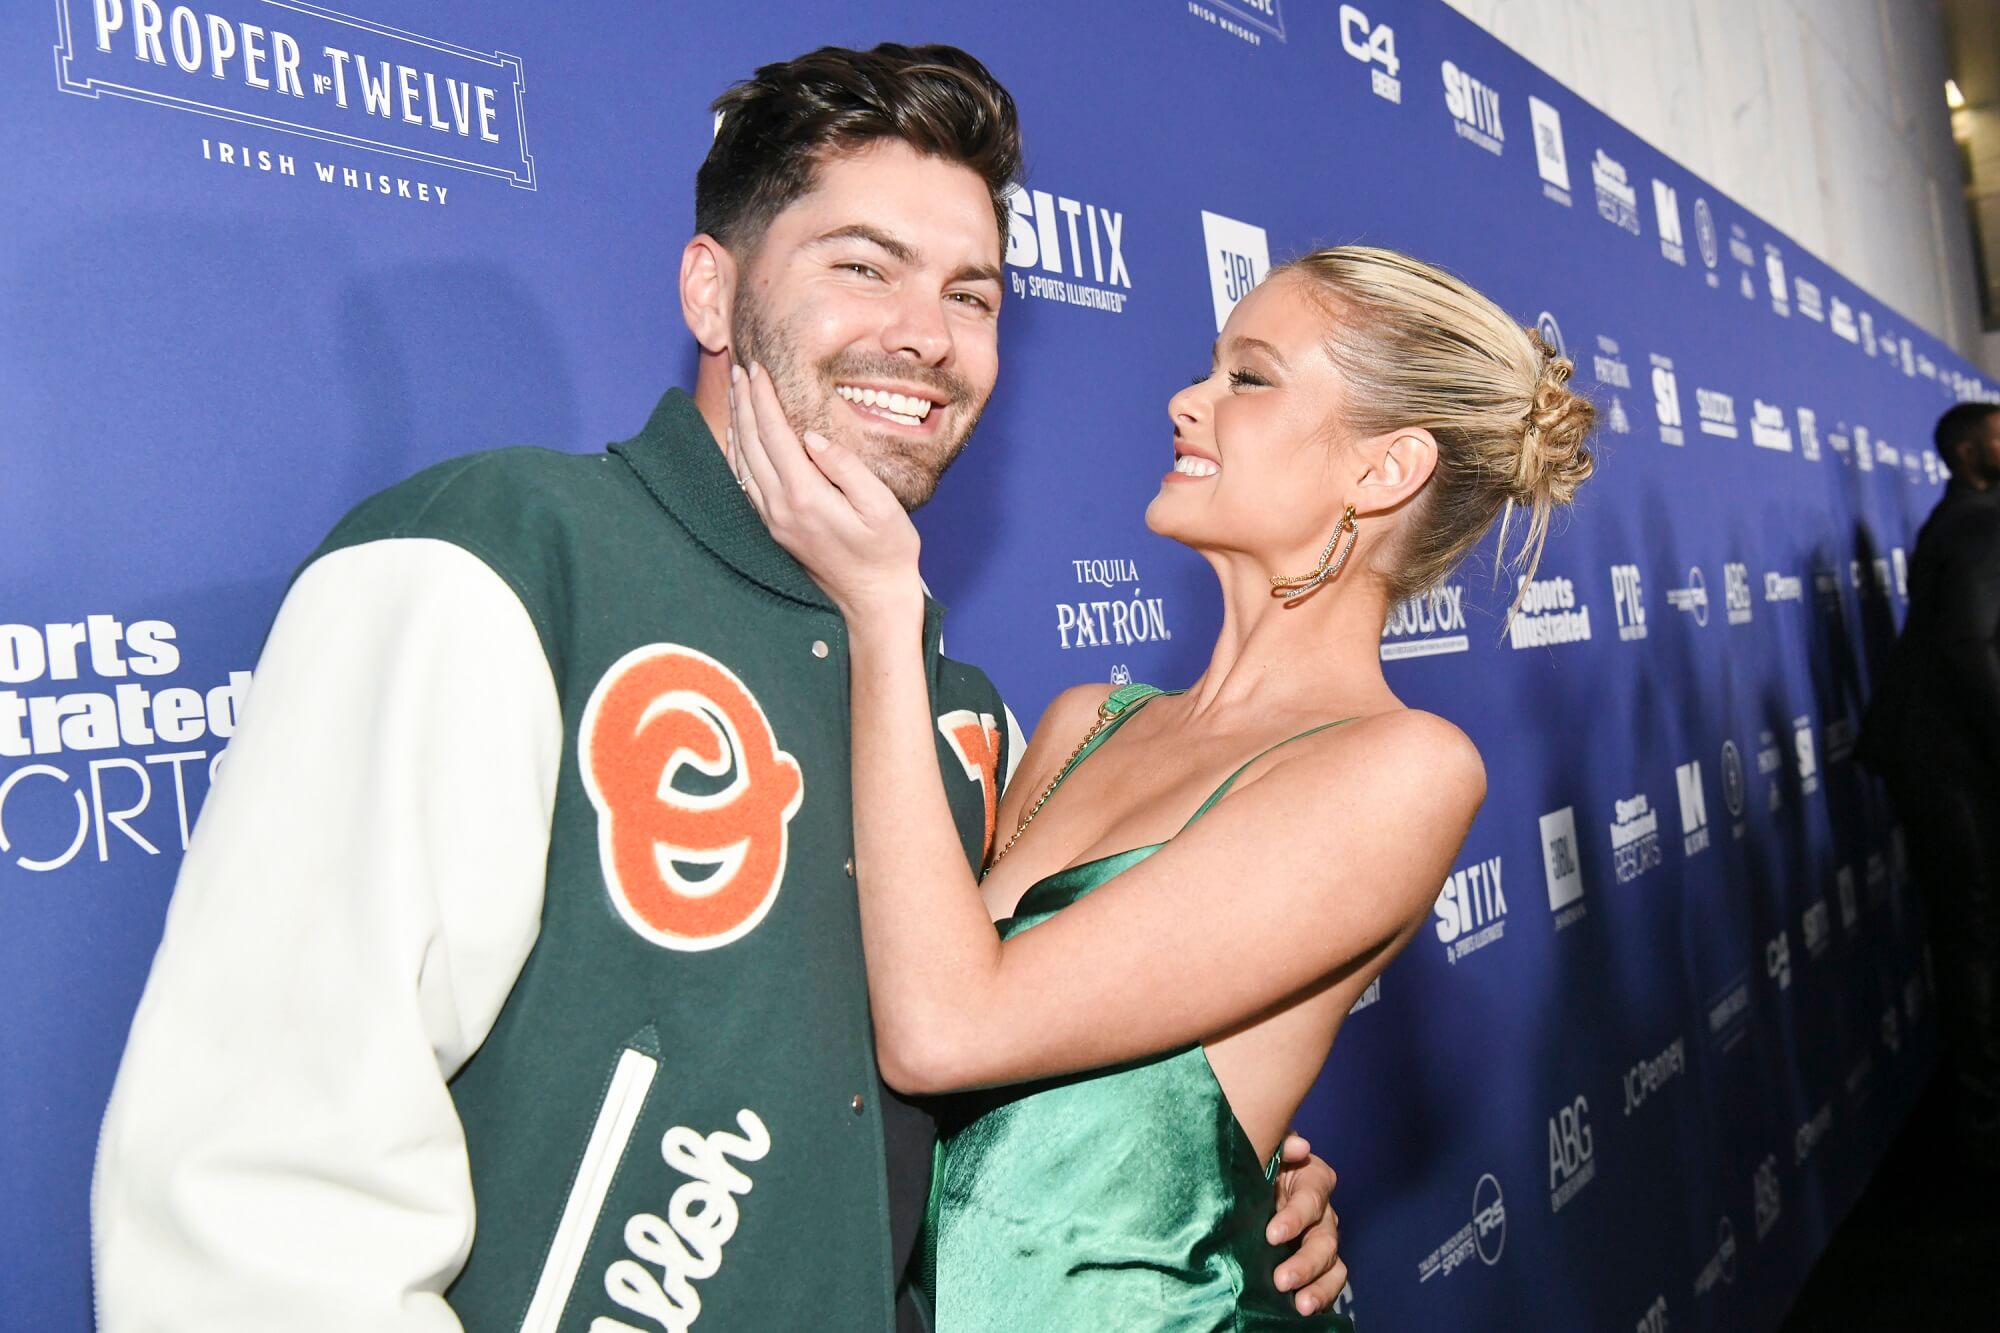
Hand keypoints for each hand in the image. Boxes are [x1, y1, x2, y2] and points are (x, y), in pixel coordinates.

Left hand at [728, 361, 924, 625]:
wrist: (873, 601)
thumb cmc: (887, 553)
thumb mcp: (882, 508)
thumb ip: (848, 469)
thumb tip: (815, 438)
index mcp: (805, 496)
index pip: (775, 435)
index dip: (763, 399)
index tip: (757, 369)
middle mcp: (780, 508)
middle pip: (751, 444)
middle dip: (744, 403)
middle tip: (740, 369)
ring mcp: (773, 520)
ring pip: (742, 462)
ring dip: (737, 424)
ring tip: (736, 393)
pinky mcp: (774, 529)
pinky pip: (745, 483)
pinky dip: (738, 453)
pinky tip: (739, 438)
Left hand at [1268, 1132, 1346, 1316]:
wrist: (1247, 1184)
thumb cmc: (1257, 1163)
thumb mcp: (1264, 1150)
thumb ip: (1279, 1145)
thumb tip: (1299, 1145)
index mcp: (1312, 1179)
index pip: (1311, 1199)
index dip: (1295, 1218)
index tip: (1273, 1235)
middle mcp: (1323, 1212)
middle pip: (1324, 1239)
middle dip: (1305, 1262)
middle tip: (1282, 1280)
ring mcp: (1322, 1239)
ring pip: (1332, 1264)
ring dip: (1319, 1286)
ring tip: (1302, 1306)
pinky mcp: (1319, 1264)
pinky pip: (1332, 1281)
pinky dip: (1323, 1296)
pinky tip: (1305, 1311)